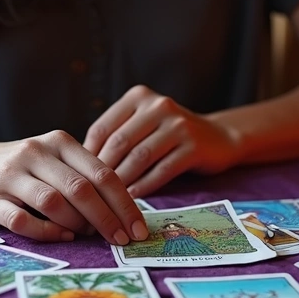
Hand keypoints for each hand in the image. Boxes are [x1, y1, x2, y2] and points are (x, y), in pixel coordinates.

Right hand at [0, 130, 146, 244]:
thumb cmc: (22, 168)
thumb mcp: (54, 160)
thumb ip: (83, 178)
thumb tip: (122, 212)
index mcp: (58, 142)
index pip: (101, 172)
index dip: (124, 203)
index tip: (138, 228)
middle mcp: (35, 154)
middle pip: (81, 188)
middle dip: (107, 219)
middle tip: (122, 241)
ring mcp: (10, 176)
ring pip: (53, 202)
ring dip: (77, 224)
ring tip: (88, 236)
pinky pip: (22, 220)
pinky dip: (46, 231)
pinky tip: (61, 236)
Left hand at [83, 85, 241, 197]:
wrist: (218, 139)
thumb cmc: (169, 137)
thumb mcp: (142, 125)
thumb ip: (116, 137)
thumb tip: (80, 165)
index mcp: (139, 96)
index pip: (104, 127)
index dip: (88, 156)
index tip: (80, 178)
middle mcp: (159, 105)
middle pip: (120, 142)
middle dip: (103, 171)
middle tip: (91, 194)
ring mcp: (179, 124)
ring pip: (140, 157)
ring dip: (122, 182)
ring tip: (110, 200)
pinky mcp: (194, 146)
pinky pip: (162, 170)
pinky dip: (145, 186)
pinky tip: (133, 199)